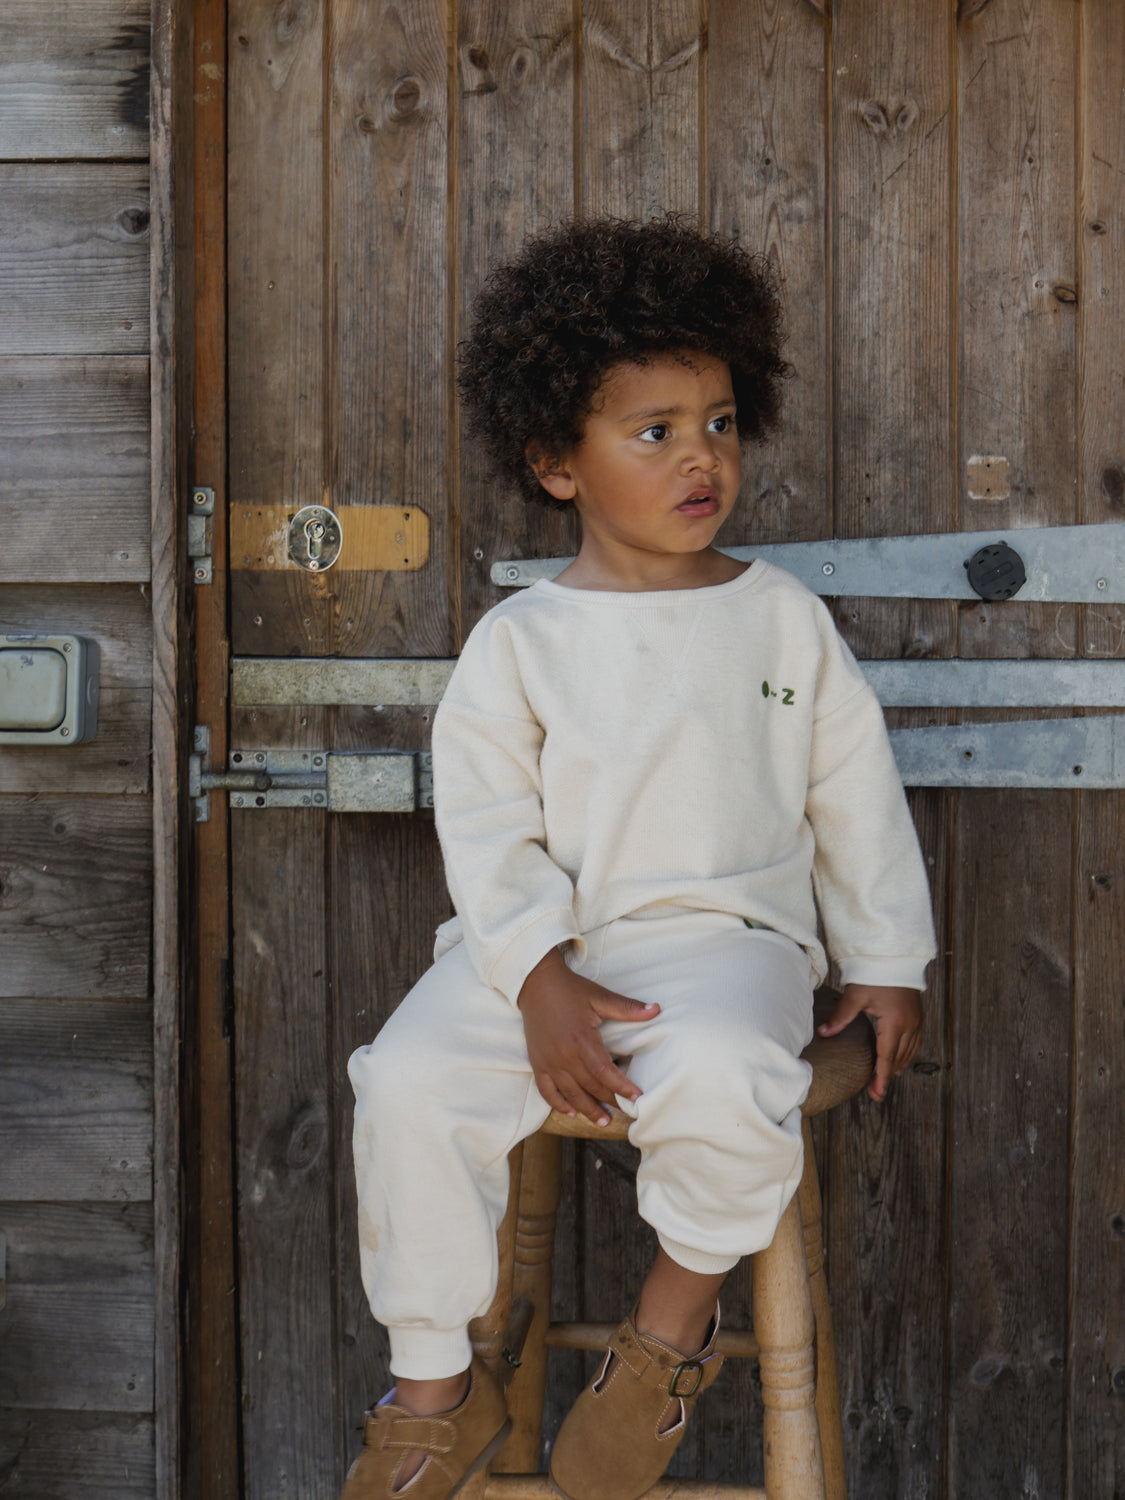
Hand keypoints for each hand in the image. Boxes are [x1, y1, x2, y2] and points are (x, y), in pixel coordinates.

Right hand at [518, 948, 658, 1125]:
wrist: (535, 983)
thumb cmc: (570, 990)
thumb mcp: (600, 997)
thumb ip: (627, 1008)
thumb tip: (656, 1009)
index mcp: (581, 1039)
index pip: (605, 1072)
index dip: (622, 1087)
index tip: (637, 1097)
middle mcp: (564, 1055)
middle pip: (590, 1086)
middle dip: (609, 1101)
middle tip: (624, 1112)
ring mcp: (549, 1061)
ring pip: (570, 1093)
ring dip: (587, 1109)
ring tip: (602, 1120)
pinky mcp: (537, 1062)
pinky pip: (547, 1090)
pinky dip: (559, 1103)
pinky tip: (571, 1111)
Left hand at [817, 983, 922, 1101]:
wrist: (895, 956)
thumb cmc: (876, 973)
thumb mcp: (856, 994)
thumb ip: (841, 1017)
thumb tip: (823, 1033)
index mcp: (895, 1022)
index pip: (887, 1057)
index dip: (881, 1077)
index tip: (876, 1093)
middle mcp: (909, 1025)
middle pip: (898, 1058)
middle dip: (887, 1076)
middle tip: (875, 1092)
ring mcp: (916, 1021)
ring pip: (908, 1052)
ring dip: (896, 1066)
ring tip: (884, 1079)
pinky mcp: (917, 1016)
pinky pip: (914, 1043)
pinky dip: (905, 1054)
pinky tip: (898, 1059)